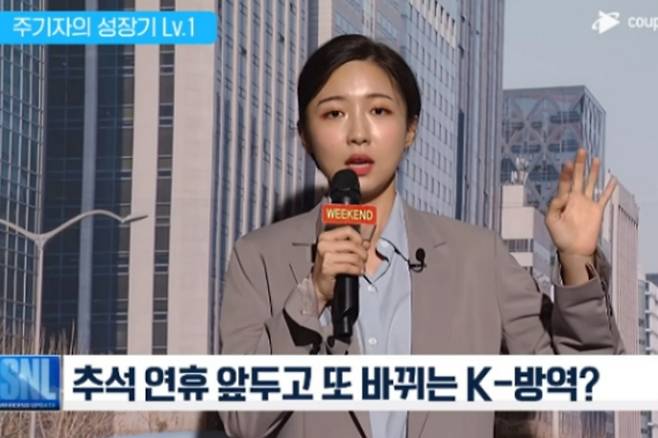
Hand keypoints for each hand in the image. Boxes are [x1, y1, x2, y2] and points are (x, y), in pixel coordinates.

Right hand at [312, 226, 368, 313]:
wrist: (319, 284)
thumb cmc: (329, 267)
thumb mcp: (339, 252)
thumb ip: (353, 245)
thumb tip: (365, 243)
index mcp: (325, 237)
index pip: (348, 230)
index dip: (358, 238)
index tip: (362, 245)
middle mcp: (324, 245)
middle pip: (352, 244)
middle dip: (362, 253)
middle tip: (364, 259)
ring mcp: (325, 257)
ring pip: (353, 256)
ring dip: (361, 263)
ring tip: (360, 267)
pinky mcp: (328, 268)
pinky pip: (349, 267)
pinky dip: (357, 270)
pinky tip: (357, 272)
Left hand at [545, 148, 616, 283]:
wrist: (573, 248)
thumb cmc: (559, 236)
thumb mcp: (551, 221)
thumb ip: (554, 206)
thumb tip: (563, 194)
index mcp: (563, 199)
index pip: (564, 182)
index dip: (565, 173)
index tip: (567, 163)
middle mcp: (575, 198)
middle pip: (577, 177)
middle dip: (578, 164)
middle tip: (580, 151)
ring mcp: (586, 203)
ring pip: (590, 183)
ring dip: (593, 172)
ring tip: (595, 158)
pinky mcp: (597, 210)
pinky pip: (604, 197)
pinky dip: (608, 189)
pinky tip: (612, 179)